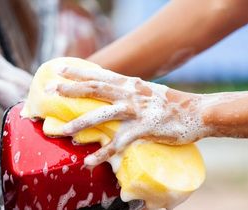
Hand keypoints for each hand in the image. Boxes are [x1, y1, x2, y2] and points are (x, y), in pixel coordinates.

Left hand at [55, 67, 212, 165]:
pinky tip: (89, 161)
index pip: (99, 74)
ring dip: (79, 124)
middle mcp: (130, 93)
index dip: (78, 71)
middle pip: (95, 88)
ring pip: (101, 116)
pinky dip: (103, 153)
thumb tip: (111, 92)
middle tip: (50, 90)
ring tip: (61, 132)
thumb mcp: (146, 91)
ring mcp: (137, 110)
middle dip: (70, 89)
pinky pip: (119, 142)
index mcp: (130, 83)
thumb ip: (129, 91)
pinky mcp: (145, 128)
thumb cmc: (170, 104)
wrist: (197, 112)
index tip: (59, 68)